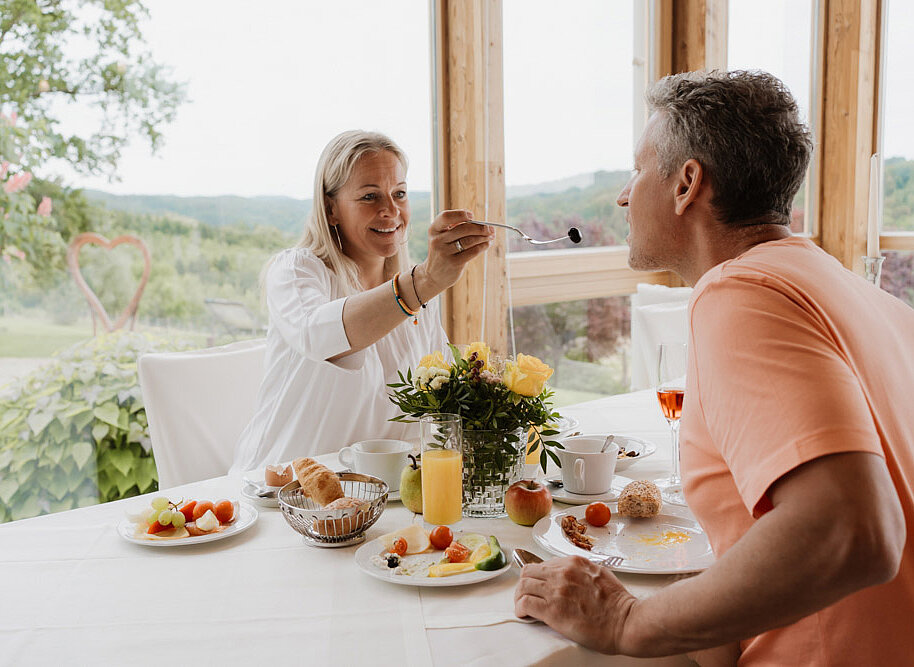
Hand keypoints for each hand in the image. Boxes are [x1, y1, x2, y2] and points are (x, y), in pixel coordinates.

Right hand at [418, 209, 493, 296]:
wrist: (433, 275)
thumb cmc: (443, 251)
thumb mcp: (442, 238)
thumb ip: (455, 228)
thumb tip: (479, 222)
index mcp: (434, 230)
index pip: (446, 217)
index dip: (460, 214)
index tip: (472, 215)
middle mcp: (437, 240)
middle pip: (462, 229)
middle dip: (480, 227)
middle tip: (490, 228)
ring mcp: (445, 252)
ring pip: (470, 240)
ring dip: (484, 237)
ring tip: (491, 236)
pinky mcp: (454, 263)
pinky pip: (473, 251)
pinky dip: (483, 246)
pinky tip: (487, 244)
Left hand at [514, 556, 637, 654]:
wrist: (626, 622)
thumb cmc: (618, 604)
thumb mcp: (600, 574)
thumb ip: (582, 572)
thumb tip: (571, 576)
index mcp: (574, 563)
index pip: (544, 564)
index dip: (538, 576)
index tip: (538, 585)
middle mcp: (563, 572)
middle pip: (529, 571)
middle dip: (525, 584)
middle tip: (526, 595)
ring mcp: (557, 590)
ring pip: (523, 585)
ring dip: (520, 596)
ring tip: (523, 606)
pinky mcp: (552, 610)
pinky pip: (525, 603)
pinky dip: (520, 609)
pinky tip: (524, 614)